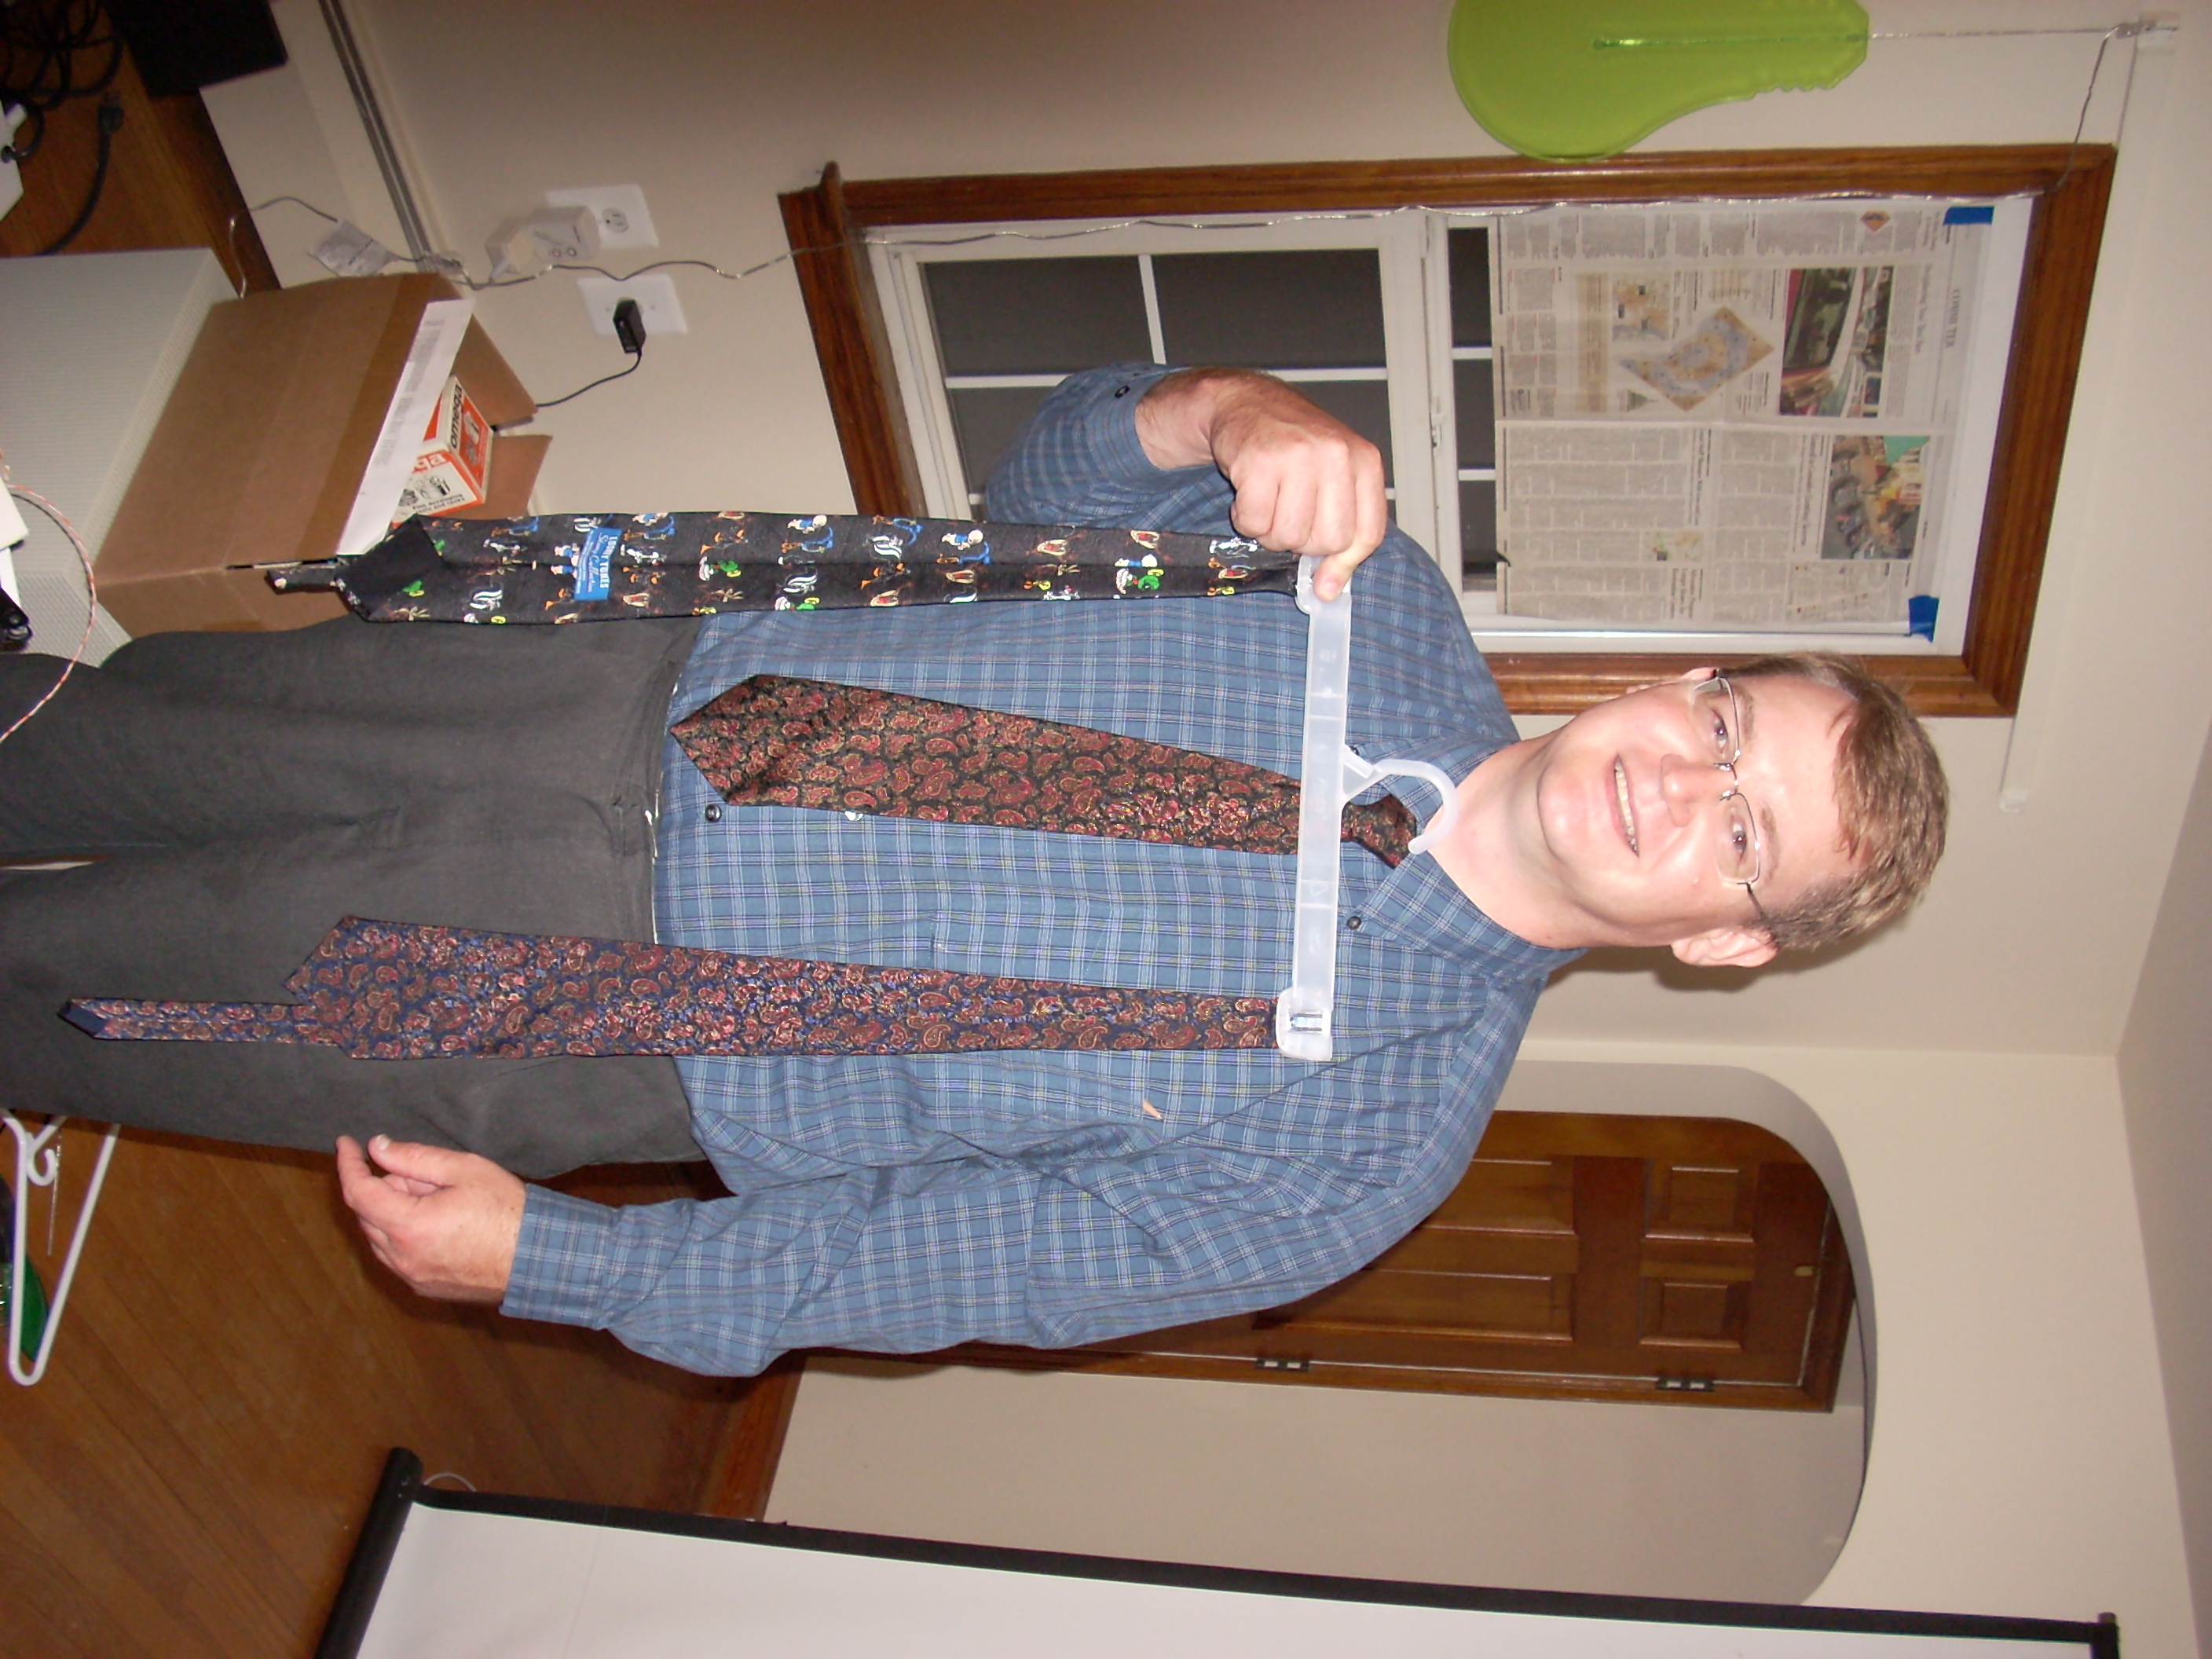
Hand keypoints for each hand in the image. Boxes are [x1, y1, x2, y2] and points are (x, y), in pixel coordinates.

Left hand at [335, 1134, 524, 1303]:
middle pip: (368, 1213)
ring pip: (379, 1237)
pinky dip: (403, 1235)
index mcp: (408, 1225)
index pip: (358, 1192)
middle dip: (384, 1187)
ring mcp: (411, 1277)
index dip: (348, 1164)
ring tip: (437, 1200)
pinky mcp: (423, 1288)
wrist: (537, 1258)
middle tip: (425, 1174)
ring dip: (392, 1212)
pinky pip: (396, 1256)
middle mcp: (401, 1257)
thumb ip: (414, 1157)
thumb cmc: (506, 1210)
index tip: (347, 1143)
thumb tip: (378, 1148)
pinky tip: (439, 1224)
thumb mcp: (464, 1170)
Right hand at [1135, 369, 1387, 599]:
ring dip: (1270, 531)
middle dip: (1302, 541)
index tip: (1325, 578)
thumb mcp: (1333, 479)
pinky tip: (1249, 492)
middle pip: (1327, 541)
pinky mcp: (1259, 460)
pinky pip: (1254, 522)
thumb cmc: (1294, 447)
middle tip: (1289, 516)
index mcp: (1364, 460)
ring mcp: (1298, 456)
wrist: (1246, 402)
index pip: (1367, 533)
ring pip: (1289, 536)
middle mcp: (1336, 454)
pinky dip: (1246, 519)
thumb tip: (1328, 591)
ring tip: (1268, 501)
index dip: (1344, 562)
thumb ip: (1341, 532)